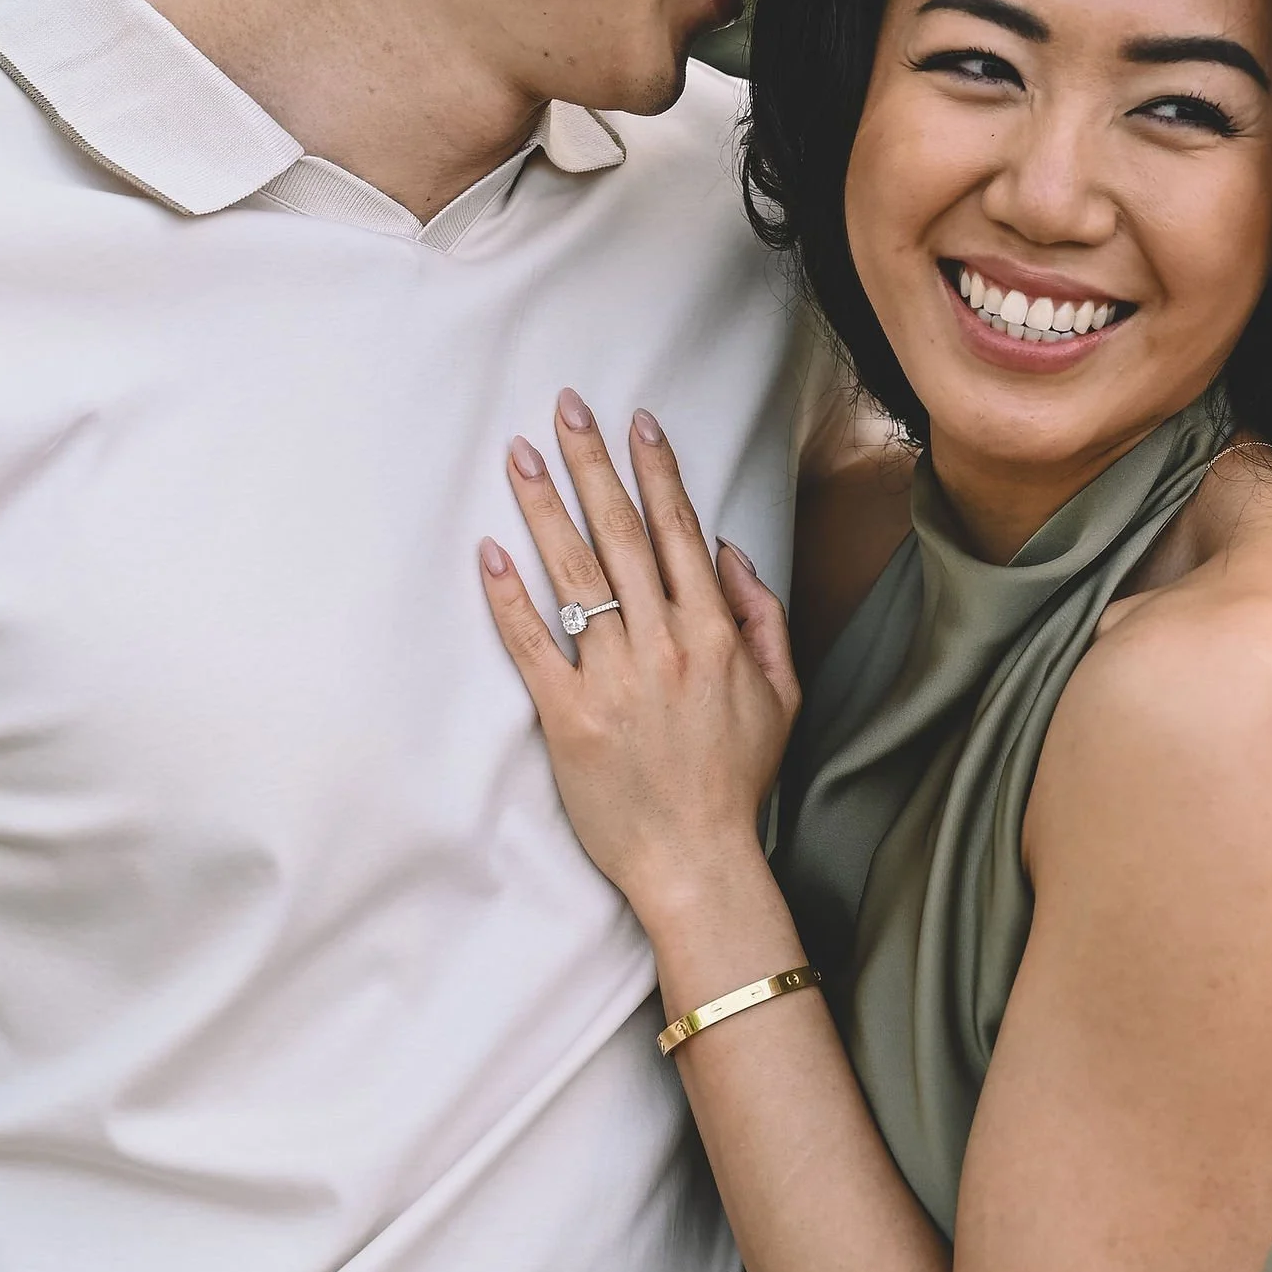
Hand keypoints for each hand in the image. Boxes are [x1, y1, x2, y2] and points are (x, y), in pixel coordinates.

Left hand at [480, 391, 800, 922]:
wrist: (698, 862)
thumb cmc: (737, 780)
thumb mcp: (781, 694)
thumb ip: (762, 616)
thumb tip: (730, 552)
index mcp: (714, 633)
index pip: (679, 533)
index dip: (656, 472)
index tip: (635, 424)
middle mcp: (665, 644)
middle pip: (621, 536)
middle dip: (592, 465)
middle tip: (565, 410)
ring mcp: (614, 680)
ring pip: (575, 577)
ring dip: (546, 508)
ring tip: (519, 457)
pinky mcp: (569, 719)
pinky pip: (533, 646)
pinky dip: (509, 598)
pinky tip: (490, 552)